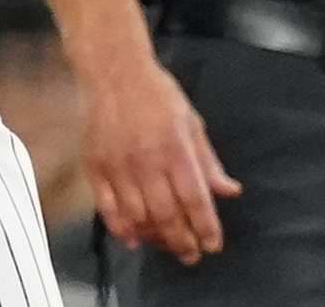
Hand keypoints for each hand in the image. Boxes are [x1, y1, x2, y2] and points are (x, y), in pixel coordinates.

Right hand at [80, 55, 241, 265]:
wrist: (113, 70)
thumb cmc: (155, 92)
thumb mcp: (191, 121)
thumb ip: (208, 161)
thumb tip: (229, 191)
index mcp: (174, 147)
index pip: (195, 199)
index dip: (206, 228)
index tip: (212, 245)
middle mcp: (146, 159)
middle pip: (167, 215)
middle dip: (183, 242)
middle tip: (191, 255)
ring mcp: (118, 165)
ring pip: (138, 218)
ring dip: (155, 239)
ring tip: (167, 245)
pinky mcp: (95, 167)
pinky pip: (107, 209)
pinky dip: (121, 230)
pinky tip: (134, 239)